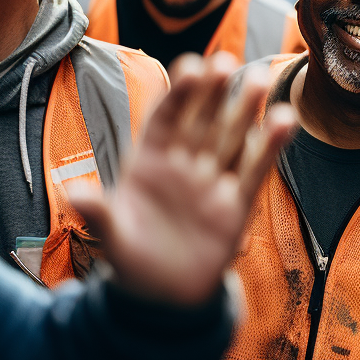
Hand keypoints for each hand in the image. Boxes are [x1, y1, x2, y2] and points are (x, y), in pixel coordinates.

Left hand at [72, 53, 294, 306]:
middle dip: (213, 92)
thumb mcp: (113, 240)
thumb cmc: (133, 262)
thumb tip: (75, 193)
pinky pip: (254, 170)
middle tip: (227, 61)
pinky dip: (269, 146)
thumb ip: (100, 214)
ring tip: (259, 79)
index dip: (178, 95)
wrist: (166, 298)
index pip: (164, 120)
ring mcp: (212, 181)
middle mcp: (183, 164)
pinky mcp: (237, 203)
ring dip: (244, 110)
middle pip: (201, 121)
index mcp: (148, 163)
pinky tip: (284, 120)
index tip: (191, 66)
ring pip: (231, 138)